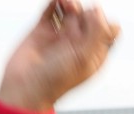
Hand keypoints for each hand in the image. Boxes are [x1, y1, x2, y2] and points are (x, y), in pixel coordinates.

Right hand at [0, 0, 120, 111]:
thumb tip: (98, 10)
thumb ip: (97, 33)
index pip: (108, 30)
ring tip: (65, 2)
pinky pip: (51, 11)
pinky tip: (55, 1)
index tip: (93, 23)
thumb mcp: (84, 58)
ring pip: (71, 12)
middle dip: (85, 13)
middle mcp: (79, 45)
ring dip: (70, 4)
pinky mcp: (42, 31)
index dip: (103, 22)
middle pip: (90, 18)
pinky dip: (54, 3)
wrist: (26, 86)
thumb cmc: (57, 79)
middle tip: (75, 14)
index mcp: (94, 55)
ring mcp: (61, 37)